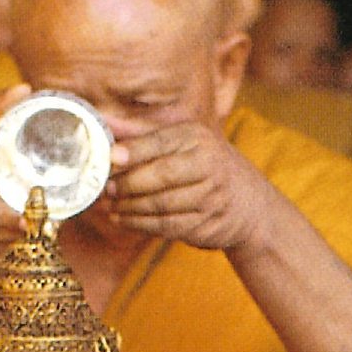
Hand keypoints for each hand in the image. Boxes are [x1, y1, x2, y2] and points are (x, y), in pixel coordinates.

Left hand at [102, 111, 278, 250]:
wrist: (248, 203)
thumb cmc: (203, 167)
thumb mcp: (183, 144)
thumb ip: (144, 139)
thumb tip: (103, 127)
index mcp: (198, 139)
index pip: (161, 143)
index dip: (133, 151)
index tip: (110, 158)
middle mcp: (209, 164)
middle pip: (160, 175)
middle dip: (127, 184)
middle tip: (105, 189)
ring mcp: (210, 196)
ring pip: (161, 204)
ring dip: (130, 208)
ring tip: (110, 206)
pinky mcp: (206, 223)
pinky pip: (167, 225)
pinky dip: (140, 224)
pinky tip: (124, 220)